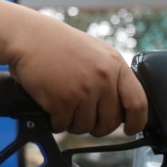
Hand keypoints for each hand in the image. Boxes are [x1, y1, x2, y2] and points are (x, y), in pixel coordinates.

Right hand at [8, 18, 147, 135]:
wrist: (29, 36)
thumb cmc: (59, 44)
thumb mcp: (96, 52)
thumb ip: (111, 76)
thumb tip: (121, 106)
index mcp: (115, 65)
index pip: (138, 103)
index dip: (137, 122)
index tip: (130, 129)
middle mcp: (103, 78)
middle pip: (111, 122)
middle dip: (98, 127)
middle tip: (86, 119)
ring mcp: (84, 90)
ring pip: (85, 127)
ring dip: (73, 123)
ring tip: (64, 107)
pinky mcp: (63, 100)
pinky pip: (63, 126)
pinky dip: (56, 122)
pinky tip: (51, 107)